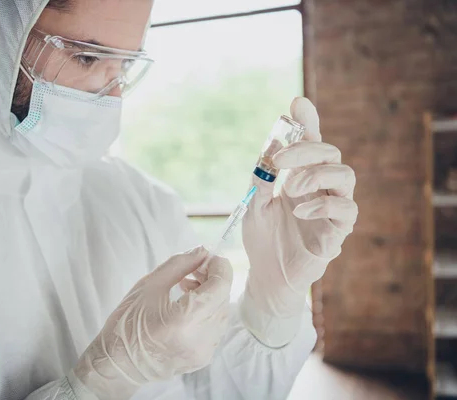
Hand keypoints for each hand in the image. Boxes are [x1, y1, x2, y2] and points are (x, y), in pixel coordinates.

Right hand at [73, 247, 232, 399]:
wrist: (117, 365)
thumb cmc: (127, 323)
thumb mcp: (149, 285)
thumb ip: (179, 265)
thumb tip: (202, 251)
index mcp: (186, 319)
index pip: (220, 286)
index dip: (219, 267)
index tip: (207, 257)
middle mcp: (201, 338)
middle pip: (223, 299)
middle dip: (214, 279)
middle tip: (194, 268)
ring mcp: (204, 352)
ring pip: (222, 314)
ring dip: (211, 296)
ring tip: (188, 287)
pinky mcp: (202, 359)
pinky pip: (216, 329)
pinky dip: (208, 313)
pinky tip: (189, 306)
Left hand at [239, 97, 357, 347]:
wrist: (266, 275)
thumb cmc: (262, 238)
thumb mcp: (254, 203)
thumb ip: (262, 175)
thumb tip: (271, 143)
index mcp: (300, 176)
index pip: (310, 143)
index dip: (308, 122)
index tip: (297, 103)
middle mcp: (320, 188)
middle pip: (330, 153)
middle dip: (307, 149)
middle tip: (282, 159)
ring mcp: (332, 209)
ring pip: (345, 176)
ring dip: (317, 175)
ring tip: (292, 189)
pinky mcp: (337, 232)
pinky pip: (345, 210)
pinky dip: (323, 205)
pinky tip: (299, 211)